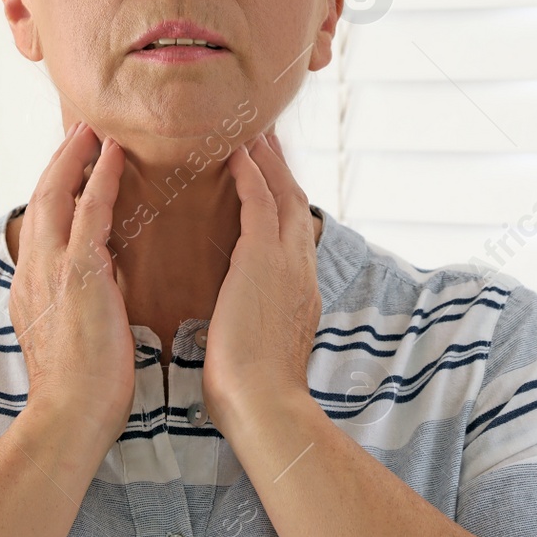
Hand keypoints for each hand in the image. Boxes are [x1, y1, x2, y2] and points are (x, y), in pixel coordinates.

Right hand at [8, 121, 135, 447]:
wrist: (69, 419)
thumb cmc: (81, 393)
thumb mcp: (72, 341)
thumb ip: (79, 308)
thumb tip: (98, 291)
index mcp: (31, 288)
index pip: (40, 226)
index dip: (54, 192)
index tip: (70, 168)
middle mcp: (33, 271)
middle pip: (40, 199)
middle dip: (58, 161)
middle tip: (79, 130)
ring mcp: (51, 270)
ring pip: (56, 194)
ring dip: (75, 156)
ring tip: (94, 128)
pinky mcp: (77, 274)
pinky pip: (89, 211)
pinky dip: (99, 177)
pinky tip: (113, 153)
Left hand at [201, 130, 321, 432]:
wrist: (263, 404)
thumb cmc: (251, 391)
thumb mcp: (259, 349)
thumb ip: (254, 327)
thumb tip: (240, 327)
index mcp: (299, 293)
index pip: (293, 236)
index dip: (283, 204)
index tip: (271, 180)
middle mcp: (301, 270)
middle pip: (295, 204)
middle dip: (281, 170)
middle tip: (268, 138)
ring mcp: (288, 262)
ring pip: (282, 195)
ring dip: (267, 161)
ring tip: (253, 132)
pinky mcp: (265, 258)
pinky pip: (259, 202)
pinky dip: (250, 175)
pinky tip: (236, 154)